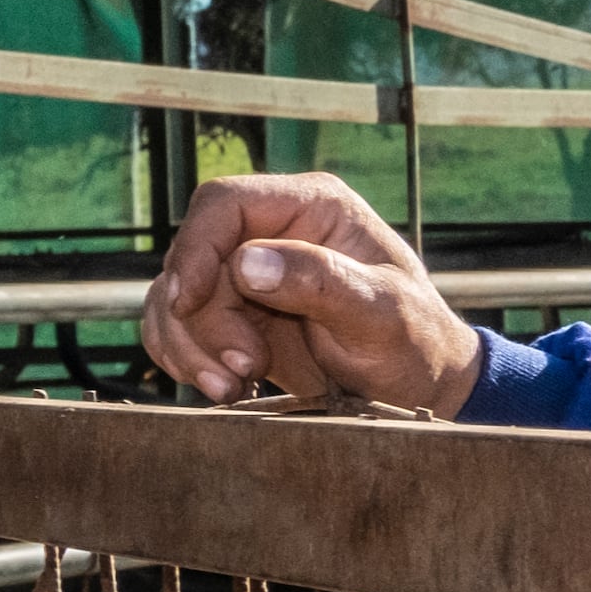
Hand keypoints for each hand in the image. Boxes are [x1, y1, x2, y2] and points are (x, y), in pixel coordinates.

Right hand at [141, 174, 484, 412]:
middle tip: (243, 369)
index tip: (189, 303)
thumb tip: (248, 262)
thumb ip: (324, 284)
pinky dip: (185, 358)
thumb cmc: (416, 342)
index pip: (225, 203)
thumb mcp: (384, 315)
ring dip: (190, 346)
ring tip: (234, 388)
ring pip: (174, 296)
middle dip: (204, 320)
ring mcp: (248, 270)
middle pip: (193, 258)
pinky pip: (177, 327)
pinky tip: (224, 388)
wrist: (416, 384)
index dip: (196, 249)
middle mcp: (273, 229)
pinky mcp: (232, 311)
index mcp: (315, 206)